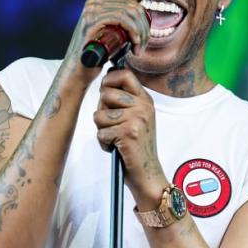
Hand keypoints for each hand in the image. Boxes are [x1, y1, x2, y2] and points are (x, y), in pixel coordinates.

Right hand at [62, 0, 150, 86]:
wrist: (78, 70)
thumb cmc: (94, 53)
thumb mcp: (108, 29)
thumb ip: (115, 12)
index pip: (132, 3)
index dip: (144, 21)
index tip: (143, 39)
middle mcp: (93, 1)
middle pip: (132, 7)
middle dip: (144, 28)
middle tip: (142, 46)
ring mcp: (91, 9)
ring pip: (130, 13)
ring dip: (140, 32)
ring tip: (138, 49)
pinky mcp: (92, 20)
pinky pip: (121, 19)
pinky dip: (133, 31)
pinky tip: (135, 43)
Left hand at [93, 68, 167, 207]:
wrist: (148, 173)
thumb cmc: (136, 147)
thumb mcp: (136, 118)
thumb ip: (123, 100)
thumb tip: (105, 81)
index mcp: (145, 100)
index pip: (124, 74)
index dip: (109, 80)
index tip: (106, 93)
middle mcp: (143, 106)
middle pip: (106, 93)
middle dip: (102, 111)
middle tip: (113, 125)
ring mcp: (137, 118)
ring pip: (99, 114)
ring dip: (102, 130)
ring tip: (116, 138)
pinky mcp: (129, 132)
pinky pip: (101, 132)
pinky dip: (104, 143)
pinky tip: (116, 148)